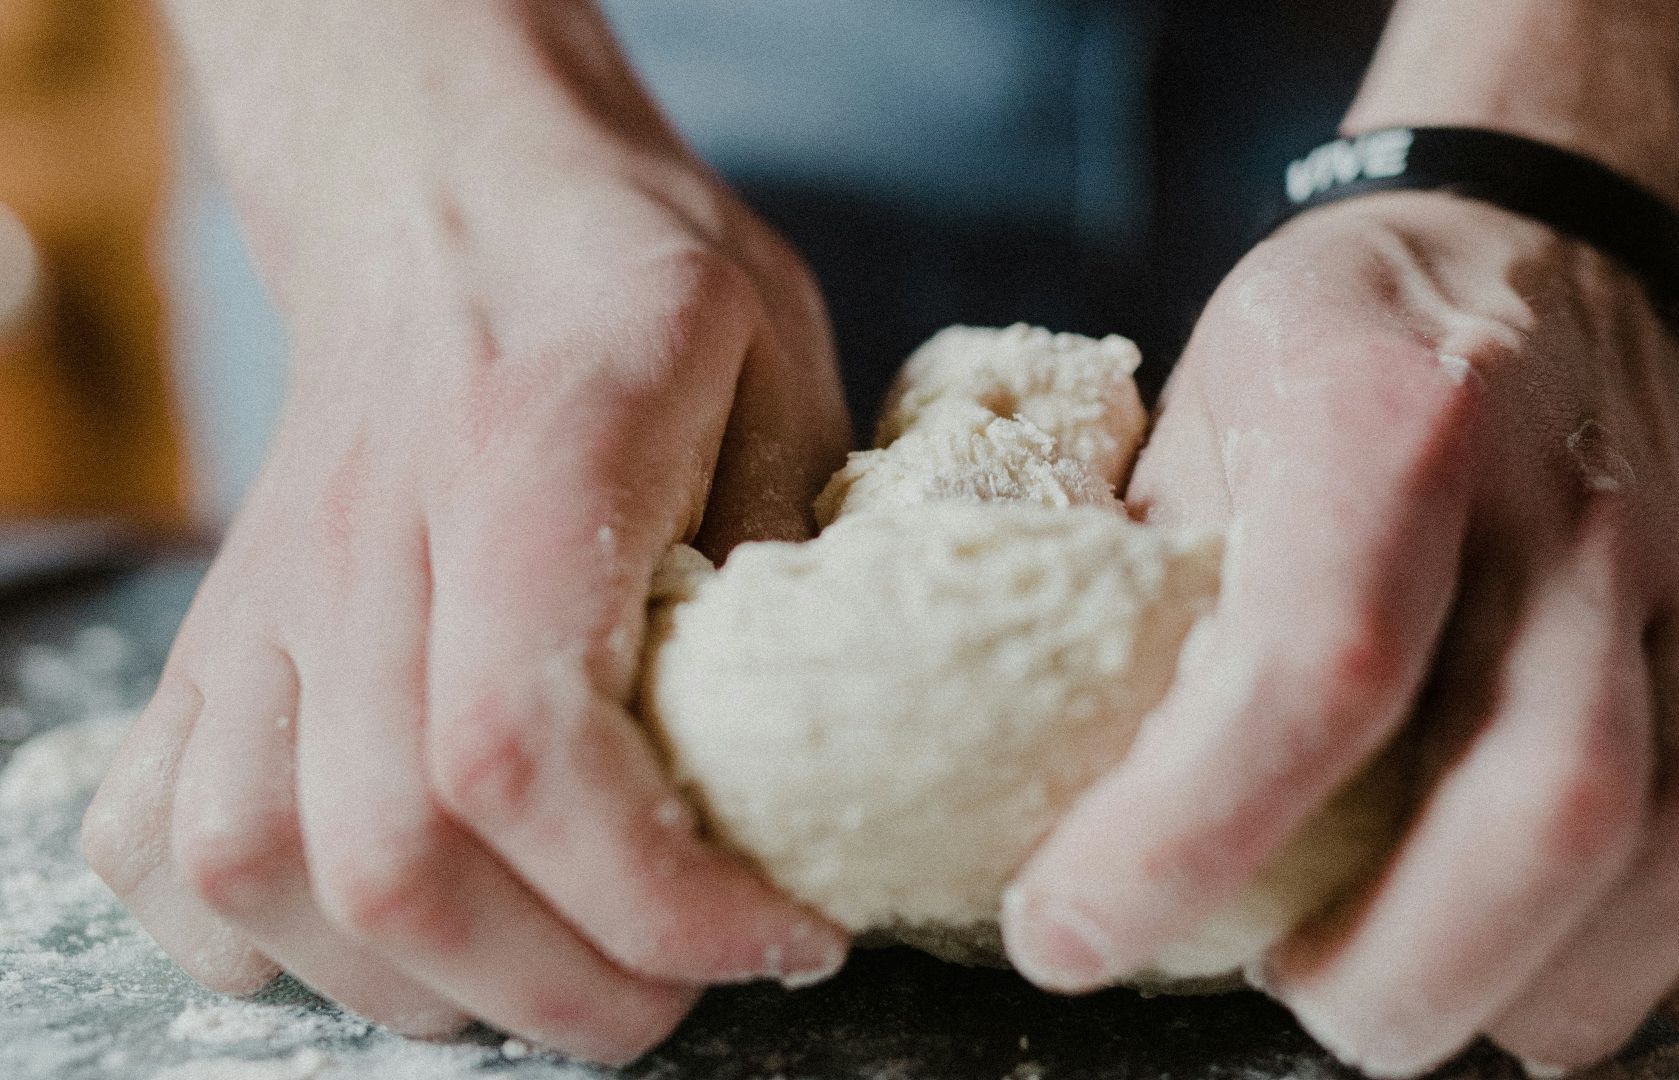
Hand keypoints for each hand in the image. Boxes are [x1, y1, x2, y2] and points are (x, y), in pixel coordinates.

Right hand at [80, 140, 851, 1061]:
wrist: (452, 197)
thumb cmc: (634, 283)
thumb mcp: (780, 364)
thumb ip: (801, 550)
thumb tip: (814, 758)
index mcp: (527, 455)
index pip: (523, 747)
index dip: (655, 896)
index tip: (783, 935)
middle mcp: (364, 537)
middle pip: (393, 855)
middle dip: (565, 986)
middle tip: (688, 983)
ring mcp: (265, 592)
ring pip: (259, 870)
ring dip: (424, 983)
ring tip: (559, 965)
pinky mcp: (218, 633)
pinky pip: (158, 838)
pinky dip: (260, 933)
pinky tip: (384, 923)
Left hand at [1003, 192, 1678, 1075]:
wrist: (1540, 246)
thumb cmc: (1336, 345)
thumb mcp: (1192, 412)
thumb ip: (1136, 585)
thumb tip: (1044, 781)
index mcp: (1391, 419)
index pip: (1316, 666)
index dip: (1185, 836)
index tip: (1069, 935)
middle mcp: (1570, 503)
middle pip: (1548, 800)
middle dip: (1399, 970)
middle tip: (1289, 997)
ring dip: (1538, 989)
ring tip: (1412, 995)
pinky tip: (1562, 969)